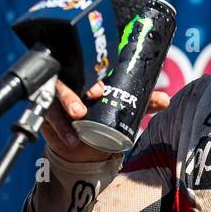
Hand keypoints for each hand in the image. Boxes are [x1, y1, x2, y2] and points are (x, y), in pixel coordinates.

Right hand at [41, 78, 169, 164]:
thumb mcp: (121, 109)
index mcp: (88, 75)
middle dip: (76, 91)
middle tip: (88, 100)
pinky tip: (71, 138)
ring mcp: (55, 98)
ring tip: (78, 116)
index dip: (94, 76)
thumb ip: (142, 104)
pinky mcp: (46, 113)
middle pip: (69, 79)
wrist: (80, 142)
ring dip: (67, 104)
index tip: (101, 89)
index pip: (89, 68)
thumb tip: (165, 100)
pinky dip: (61, 129)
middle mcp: (70, 82)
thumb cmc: (100, 116)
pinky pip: (49, 118)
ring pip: (56, 96)